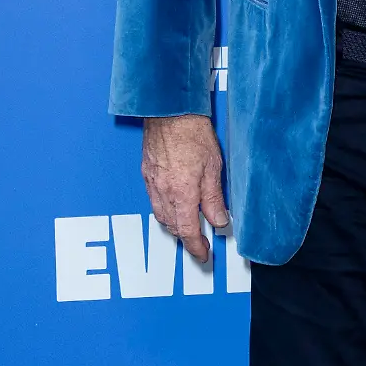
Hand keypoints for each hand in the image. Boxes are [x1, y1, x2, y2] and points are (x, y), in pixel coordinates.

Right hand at [141, 115, 228, 263]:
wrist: (169, 111)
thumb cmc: (192, 133)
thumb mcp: (213, 167)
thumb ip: (214, 198)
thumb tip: (218, 221)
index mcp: (182, 193)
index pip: (188, 231)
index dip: (196, 247)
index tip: (203, 254)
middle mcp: (163, 191)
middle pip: (173, 226)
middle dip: (186, 237)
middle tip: (200, 241)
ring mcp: (152, 183)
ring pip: (161, 215)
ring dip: (175, 224)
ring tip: (189, 225)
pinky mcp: (147, 173)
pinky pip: (154, 201)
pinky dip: (165, 209)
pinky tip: (174, 204)